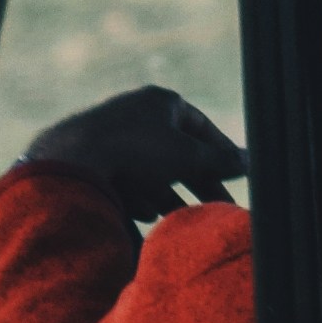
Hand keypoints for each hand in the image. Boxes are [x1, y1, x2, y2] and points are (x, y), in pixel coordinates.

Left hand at [15, 86, 244, 215]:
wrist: (72, 161)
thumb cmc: (136, 150)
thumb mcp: (188, 155)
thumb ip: (220, 160)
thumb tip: (250, 161)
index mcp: (161, 102)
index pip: (202, 127)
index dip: (222, 153)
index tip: (237, 176)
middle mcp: (136, 115)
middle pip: (178, 154)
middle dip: (199, 184)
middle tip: (220, 211)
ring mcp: (113, 138)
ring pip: (152, 173)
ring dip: (168, 197)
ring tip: (182, 220)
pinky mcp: (94, 163)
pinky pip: (125, 183)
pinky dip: (137, 198)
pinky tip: (140, 212)